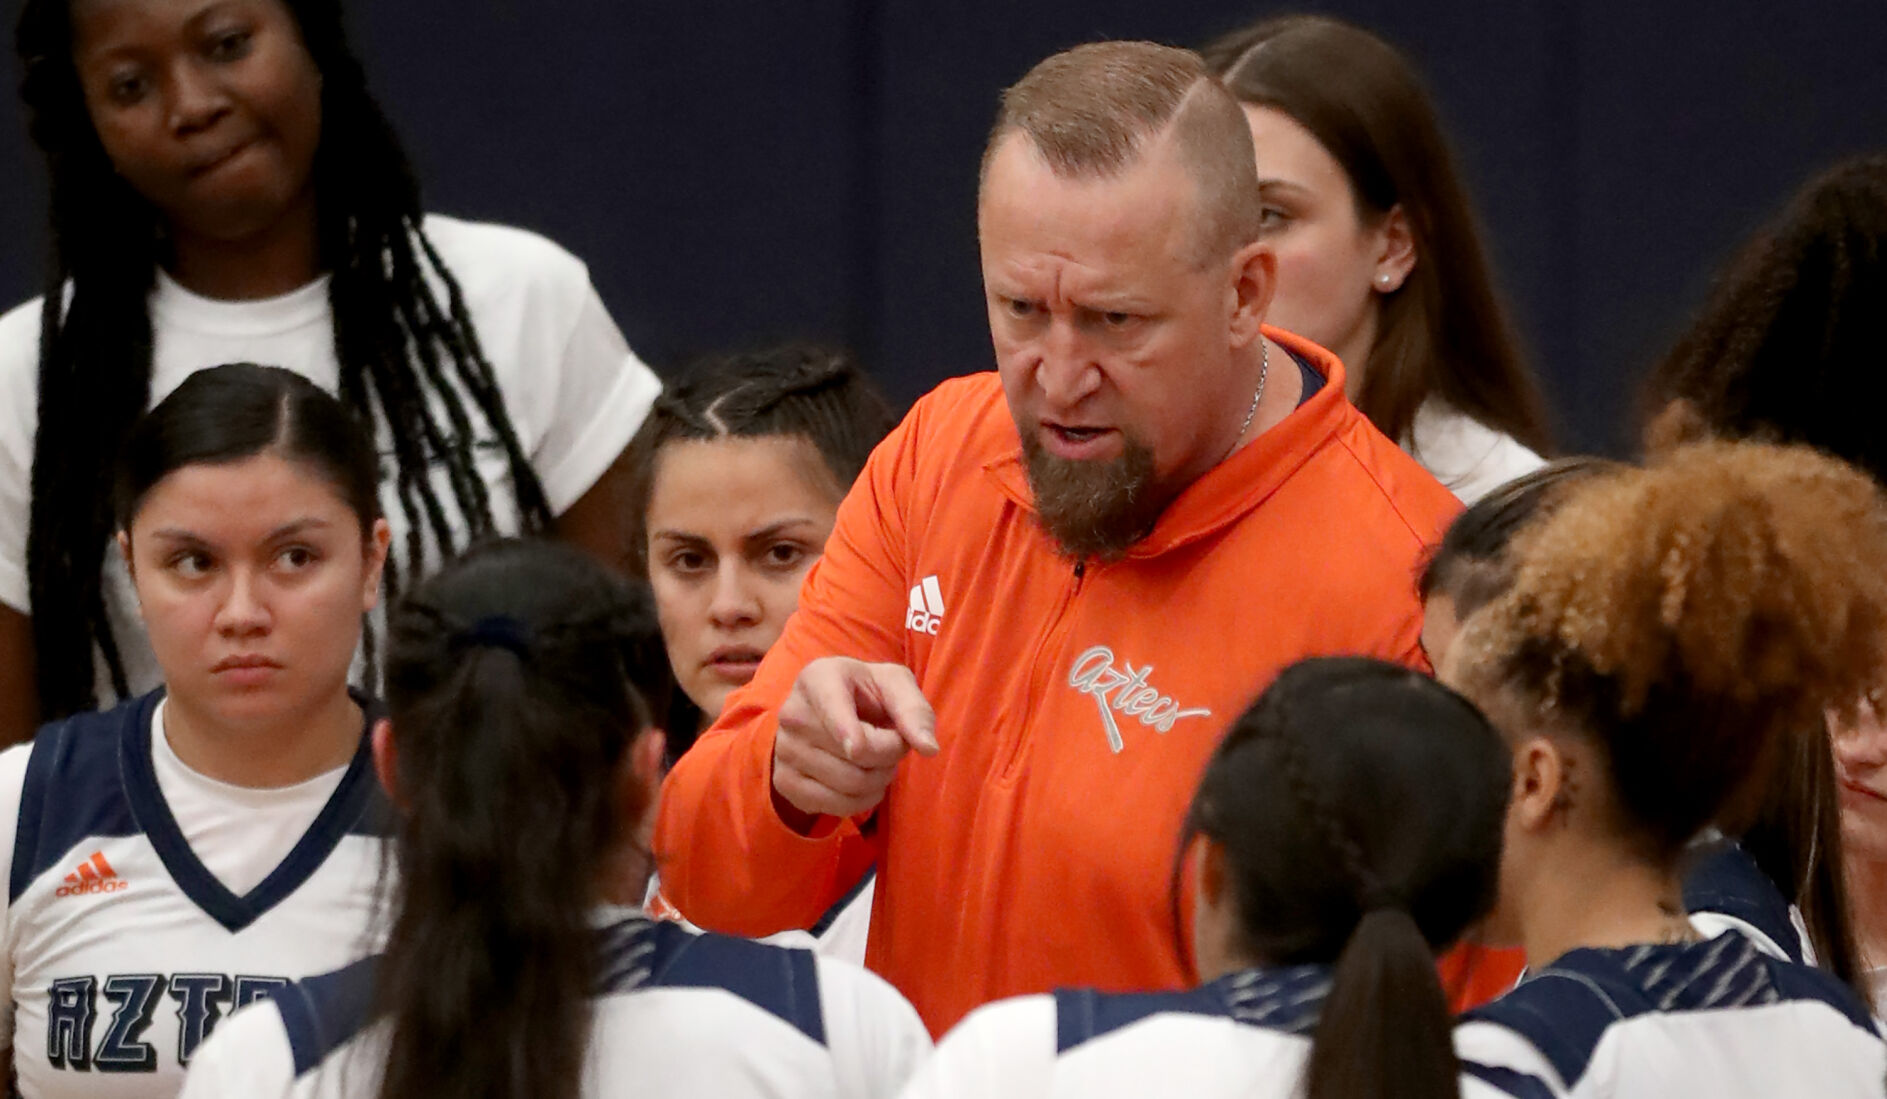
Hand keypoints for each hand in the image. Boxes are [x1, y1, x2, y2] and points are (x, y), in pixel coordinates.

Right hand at [772, 656, 938, 824]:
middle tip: (890, 743)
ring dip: (879, 779)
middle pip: (857, 754)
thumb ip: (915, 711)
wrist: (826, 714)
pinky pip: (835, 806)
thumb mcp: (895, 686)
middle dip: (889, 754)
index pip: (832, 709)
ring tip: (877, 761)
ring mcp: (784, 749)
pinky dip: (862, 801)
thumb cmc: (867, 694)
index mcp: (818, 678)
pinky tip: (863, 782)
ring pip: (849, 783)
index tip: (857, 750)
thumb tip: (929, 748)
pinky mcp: (784, 782)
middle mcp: (793, 713)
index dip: (847, 732)